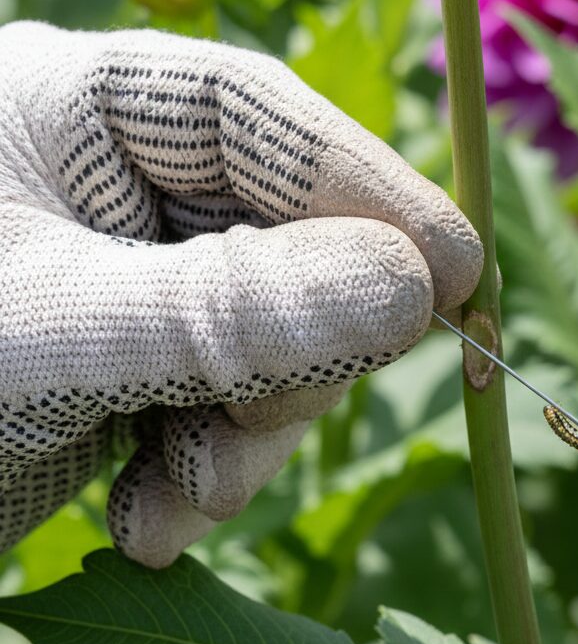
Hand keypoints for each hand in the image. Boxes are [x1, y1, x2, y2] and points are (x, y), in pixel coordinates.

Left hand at [0, 22, 482, 566]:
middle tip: (250, 436)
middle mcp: (116, 196)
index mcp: (77, 115)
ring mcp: (132, 294)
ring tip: (170, 508)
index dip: (373, 194)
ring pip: (271, 352)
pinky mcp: (132, 379)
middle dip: (287, 363)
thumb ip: (233, 311)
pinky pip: (224, 418)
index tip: (458, 272)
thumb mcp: (53, 336)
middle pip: (289, 252)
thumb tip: (412, 288)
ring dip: (243, 446)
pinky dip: (201, 483)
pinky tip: (141, 528)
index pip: (267, 124)